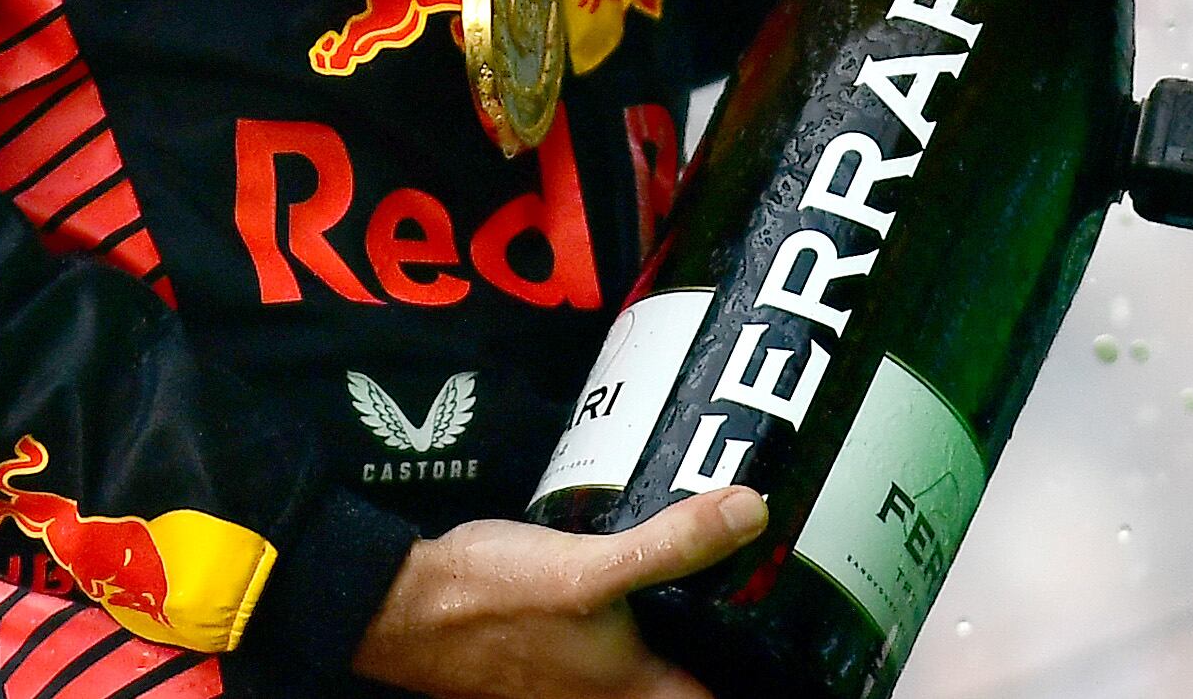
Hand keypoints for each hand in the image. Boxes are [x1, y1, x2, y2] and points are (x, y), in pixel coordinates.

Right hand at [348, 486, 763, 698]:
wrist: (403, 606)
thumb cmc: (491, 601)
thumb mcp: (591, 568)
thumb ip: (673, 546)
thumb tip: (751, 512)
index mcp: (632, 692)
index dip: (752, 678)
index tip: (788, 654)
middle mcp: (605, 698)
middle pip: (679, 688)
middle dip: (716, 655)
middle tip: (755, 604)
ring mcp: (573, 680)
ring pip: (644, 671)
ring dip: (676, 641)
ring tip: (714, 592)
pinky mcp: (549, 653)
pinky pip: (610, 650)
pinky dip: (635, 627)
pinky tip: (641, 582)